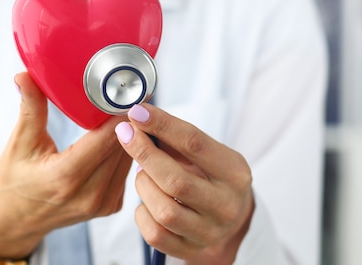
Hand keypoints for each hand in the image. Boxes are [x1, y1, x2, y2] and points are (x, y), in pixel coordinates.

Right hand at [0, 72, 132, 258]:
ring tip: (132, 108)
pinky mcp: (111, 206)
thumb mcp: (19, 143)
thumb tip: (25, 75)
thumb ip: (30, 108)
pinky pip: (128, 170)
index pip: (106, 138)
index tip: (128, 89)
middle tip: (132, 91)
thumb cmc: (14, 180)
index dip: (120, 112)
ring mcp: (103, 204)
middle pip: (123, 146)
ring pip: (130, 158)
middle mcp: (90, 195)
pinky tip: (126, 133)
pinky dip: (129, 151)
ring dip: (134, 134)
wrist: (15, 221)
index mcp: (65, 177)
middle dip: (130, 118)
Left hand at [115, 104, 253, 264]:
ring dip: (143, 185)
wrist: (230, 218)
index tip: (137, 111)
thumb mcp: (208, 154)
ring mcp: (210, 232)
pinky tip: (146, 200)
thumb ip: (176, 137)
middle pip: (176, 179)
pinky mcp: (192, 250)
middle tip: (126, 134)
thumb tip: (139, 116)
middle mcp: (227, 205)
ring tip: (141, 172)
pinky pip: (155, 234)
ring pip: (164, 210)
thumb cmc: (211, 176)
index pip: (195, 144)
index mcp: (235, 173)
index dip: (162, 125)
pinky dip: (142, 213)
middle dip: (144, 153)